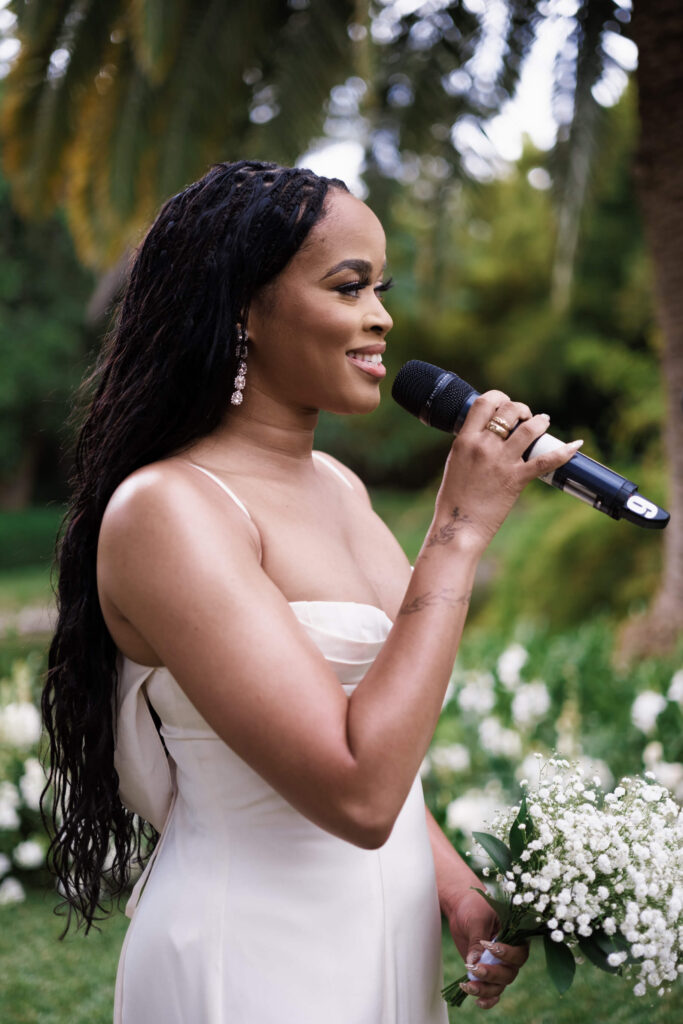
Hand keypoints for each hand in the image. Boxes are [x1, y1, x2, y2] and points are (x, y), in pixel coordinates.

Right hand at [434, 391, 581, 553]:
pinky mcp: (516, 479)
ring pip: (530, 429)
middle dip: (522, 409)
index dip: (500, 397)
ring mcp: (501, 462)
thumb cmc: (454, 498)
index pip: (485, 402)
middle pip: (510, 410)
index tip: (505, 404)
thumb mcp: (455, 462)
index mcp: (465, 439)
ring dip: (540, 422)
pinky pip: (546, 461)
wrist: (458, 526)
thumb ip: (470, 445)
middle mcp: (483, 446)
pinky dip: (564, 452)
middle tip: (526, 418)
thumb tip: (487, 434)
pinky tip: (575, 445)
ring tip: (543, 423)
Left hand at [446, 888, 527, 1009]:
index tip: (487, 945)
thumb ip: (477, 940)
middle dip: (492, 974)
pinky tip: (476, 1001)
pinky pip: (492, 991)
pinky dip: (486, 999)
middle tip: (474, 968)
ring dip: (485, 989)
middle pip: (509, 974)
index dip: (506, 954)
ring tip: (468, 986)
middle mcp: (510, 955)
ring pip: (499, 985)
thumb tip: (473, 962)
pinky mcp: (487, 972)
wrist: (462, 907)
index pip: (519, 953)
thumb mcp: (476, 919)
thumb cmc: (473, 907)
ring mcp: (499, 966)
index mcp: (516, 937)